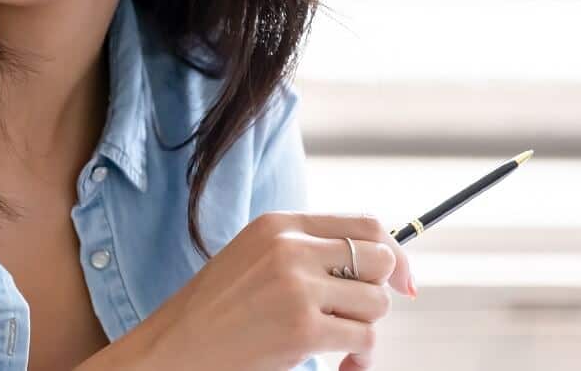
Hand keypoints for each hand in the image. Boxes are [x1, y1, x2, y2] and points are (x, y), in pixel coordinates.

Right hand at [81, 212, 415, 370]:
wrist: (175, 348)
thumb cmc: (216, 312)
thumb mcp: (256, 260)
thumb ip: (307, 252)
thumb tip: (387, 265)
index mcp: (278, 225)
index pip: (364, 223)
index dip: (394, 254)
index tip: (405, 282)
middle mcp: (289, 248)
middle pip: (379, 260)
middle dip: (378, 294)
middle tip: (356, 318)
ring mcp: (296, 287)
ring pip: (376, 304)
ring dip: (363, 331)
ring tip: (334, 345)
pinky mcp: (303, 328)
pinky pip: (363, 340)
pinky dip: (358, 359)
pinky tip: (337, 365)